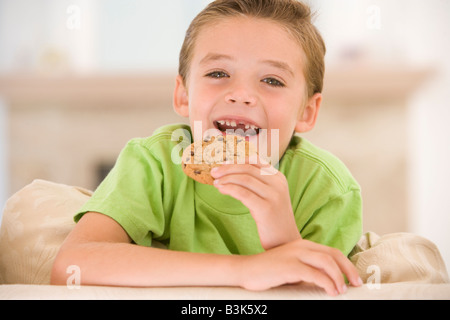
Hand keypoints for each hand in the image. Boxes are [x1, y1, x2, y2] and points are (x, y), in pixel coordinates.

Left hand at [211, 156, 300, 248]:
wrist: (285, 241)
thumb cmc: (273, 219)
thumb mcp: (269, 196)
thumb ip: (257, 183)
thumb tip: (232, 172)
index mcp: (278, 178)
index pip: (255, 161)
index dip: (236, 160)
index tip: (222, 163)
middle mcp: (278, 184)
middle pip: (248, 168)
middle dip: (228, 168)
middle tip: (213, 172)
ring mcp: (273, 196)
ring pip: (245, 179)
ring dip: (227, 179)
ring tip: (215, 182)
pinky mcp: (266, 209)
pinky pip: (243, 193)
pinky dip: (229, 189)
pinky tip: (221, 190)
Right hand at [238, 238, 362, 295]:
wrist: (246, 270)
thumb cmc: (268, 271)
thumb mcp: (292, 267)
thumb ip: (308, 269)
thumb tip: (328, 281)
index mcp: (303, 245)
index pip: (332, 252)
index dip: (346, 264)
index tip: (354, 277)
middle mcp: (301, 246)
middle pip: (333, 255)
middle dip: (348, 270)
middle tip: (356, 284)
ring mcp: (295, 254)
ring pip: (327, 263)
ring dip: (338, 278)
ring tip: (341, 290)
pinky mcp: (289, 266)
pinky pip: (315, 274)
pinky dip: (327, 283)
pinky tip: (330, 291)